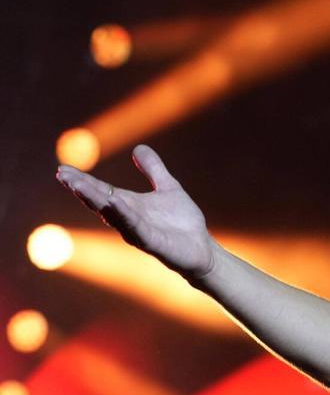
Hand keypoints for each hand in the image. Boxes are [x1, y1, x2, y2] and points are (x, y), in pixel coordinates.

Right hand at [55, 144, 217, 281]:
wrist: (202, 247)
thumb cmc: (182, 221)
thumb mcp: (168, 187)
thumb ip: (153, 169)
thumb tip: (138, 147)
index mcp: (129, 205)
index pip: (101, 191)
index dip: (82, 181)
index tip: (62, 169)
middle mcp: (128, 218)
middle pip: (100, 202)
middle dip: (82, 189)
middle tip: (63, 175)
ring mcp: (138, 231)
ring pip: (112, 215)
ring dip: (95, 200)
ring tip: (78, 186)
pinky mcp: (152, 242)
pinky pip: (135, 227)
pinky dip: (124, 215)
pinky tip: (114, 202)